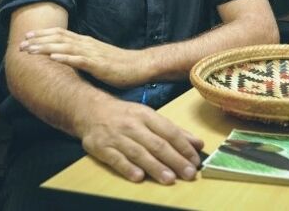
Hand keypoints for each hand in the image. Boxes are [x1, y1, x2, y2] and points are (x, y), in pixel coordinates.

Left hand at [20, 28, 145, 87]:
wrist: (139, 66)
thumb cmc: (120, 64)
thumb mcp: (98, 57)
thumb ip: (83, 55)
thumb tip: (68, 57)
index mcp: (86, 42)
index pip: (61, 34)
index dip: (43, 35)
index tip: (27, 37)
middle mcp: (87, 44)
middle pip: (58, 38)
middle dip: (38, 40)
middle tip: (21, 43)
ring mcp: (92, 53)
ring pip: (64, 47)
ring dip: (45, 48)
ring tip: (30, 50)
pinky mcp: (98, 64)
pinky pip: (79, 60)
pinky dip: (65, 58)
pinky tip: (53, 59)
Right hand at [79, 98, 203, 183]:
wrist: (90, 110)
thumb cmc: (125, 115)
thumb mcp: (149, 116)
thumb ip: (173, 131)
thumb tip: (197, 143)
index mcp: (147, 115)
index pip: (169, 131)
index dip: (183, 146)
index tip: (195, 160)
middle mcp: (133, 125)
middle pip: (156, 144)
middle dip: (174, 159)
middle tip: (188, 173)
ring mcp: (116, 136)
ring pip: (138, 152)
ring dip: (155, 166)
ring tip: (169, 178)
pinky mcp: (102, 148)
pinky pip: (116, 159)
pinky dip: (127, 168)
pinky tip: (138, 177)